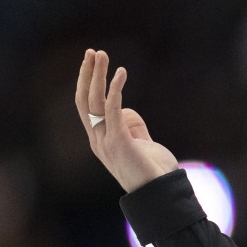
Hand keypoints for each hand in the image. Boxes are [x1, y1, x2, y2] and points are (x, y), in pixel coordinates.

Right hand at [75, 49, 178, 192]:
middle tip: (92, 52)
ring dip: (96, 75)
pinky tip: (121, 72)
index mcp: (100, 140)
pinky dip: (115, 88)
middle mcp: (97, 140)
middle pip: (85, 100)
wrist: (161, 194)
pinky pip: (113, 109)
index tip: (93, 64)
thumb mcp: (143, 144)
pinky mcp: (119, 142)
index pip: (87, 107)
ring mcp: (106, 141)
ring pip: (94, 101)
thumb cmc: (155, 171)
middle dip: (87, 74)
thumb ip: (134, 127)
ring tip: (101, 54)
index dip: (87, 84)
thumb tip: (127, 110)